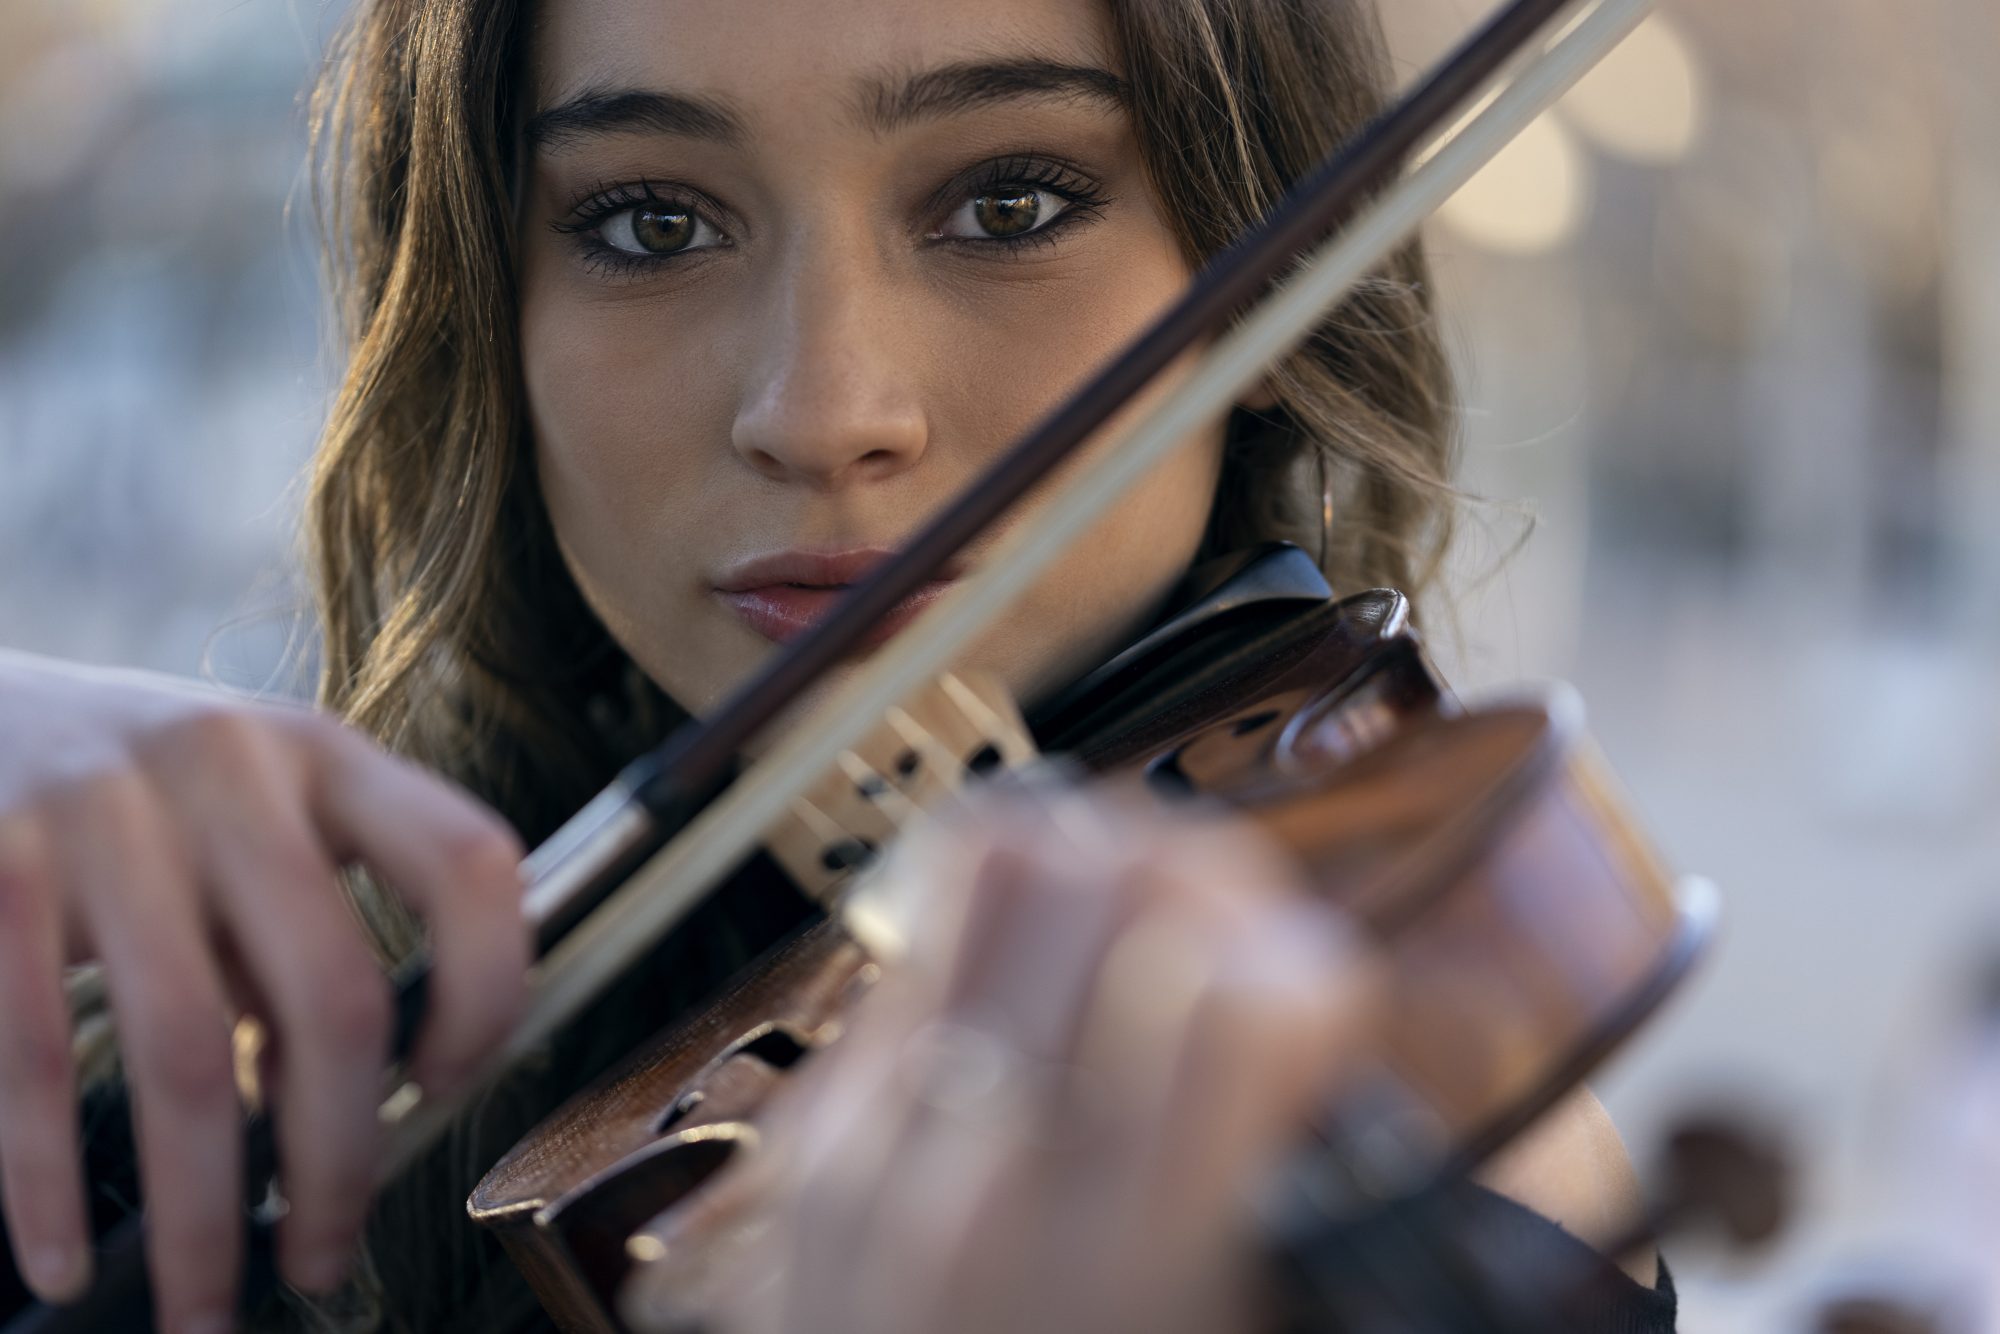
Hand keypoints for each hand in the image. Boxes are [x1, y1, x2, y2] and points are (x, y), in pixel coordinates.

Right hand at [0, 650, 527, 1332]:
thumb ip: (311, 925)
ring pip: (189, 1051)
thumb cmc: (139, 798)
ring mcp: (103, 814)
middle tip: (325, 1252)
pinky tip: (69, 1257)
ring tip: (205, 1302)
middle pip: (334, 993)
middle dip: (338, 1158)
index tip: (447, 1085)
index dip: (489, 992)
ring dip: (204, 1209)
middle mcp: (229, 768)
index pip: (470, 864)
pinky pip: (36, 1059)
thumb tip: (370, 1107)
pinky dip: (47, 1182)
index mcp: (325, 753)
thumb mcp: (250, 814)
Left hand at [688, 791, 1372, 1333]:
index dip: (1313, 969)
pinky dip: (996, 930)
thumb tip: (1311, 1006)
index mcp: (1135, 1258)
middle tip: (1233, 925)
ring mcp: (880, 1140)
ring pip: (997, 862)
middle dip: (1202, 873)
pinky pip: (916, 942)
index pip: (1244, 999)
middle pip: (1111, 878)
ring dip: (1089, 860)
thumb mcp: (1230, 1323)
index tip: (1319, 998)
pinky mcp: (815, 1130)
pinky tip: (1039, 984)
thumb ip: (1268, 1169)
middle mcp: (994, 1179)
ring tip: (1136, 916)